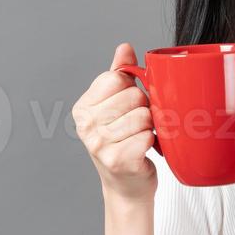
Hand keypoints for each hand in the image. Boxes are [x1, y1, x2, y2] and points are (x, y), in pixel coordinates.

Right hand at [72, 42, 156, 203]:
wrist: (127, 186)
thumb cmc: (123, 143)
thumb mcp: (116, 107)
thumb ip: (119, 75)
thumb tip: (124, 47)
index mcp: (83, 108)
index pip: (117, 78)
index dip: (131, 89)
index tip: (128, 105)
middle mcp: (86, 125)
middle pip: (133, 97)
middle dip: (144, 109)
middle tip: (137, 125)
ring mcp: (99, 144)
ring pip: (143, 116)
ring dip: (150, 127)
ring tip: (140, 137)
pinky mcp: (118, 160)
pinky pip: (147, 136)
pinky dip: (152, 143)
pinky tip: (143, 150)